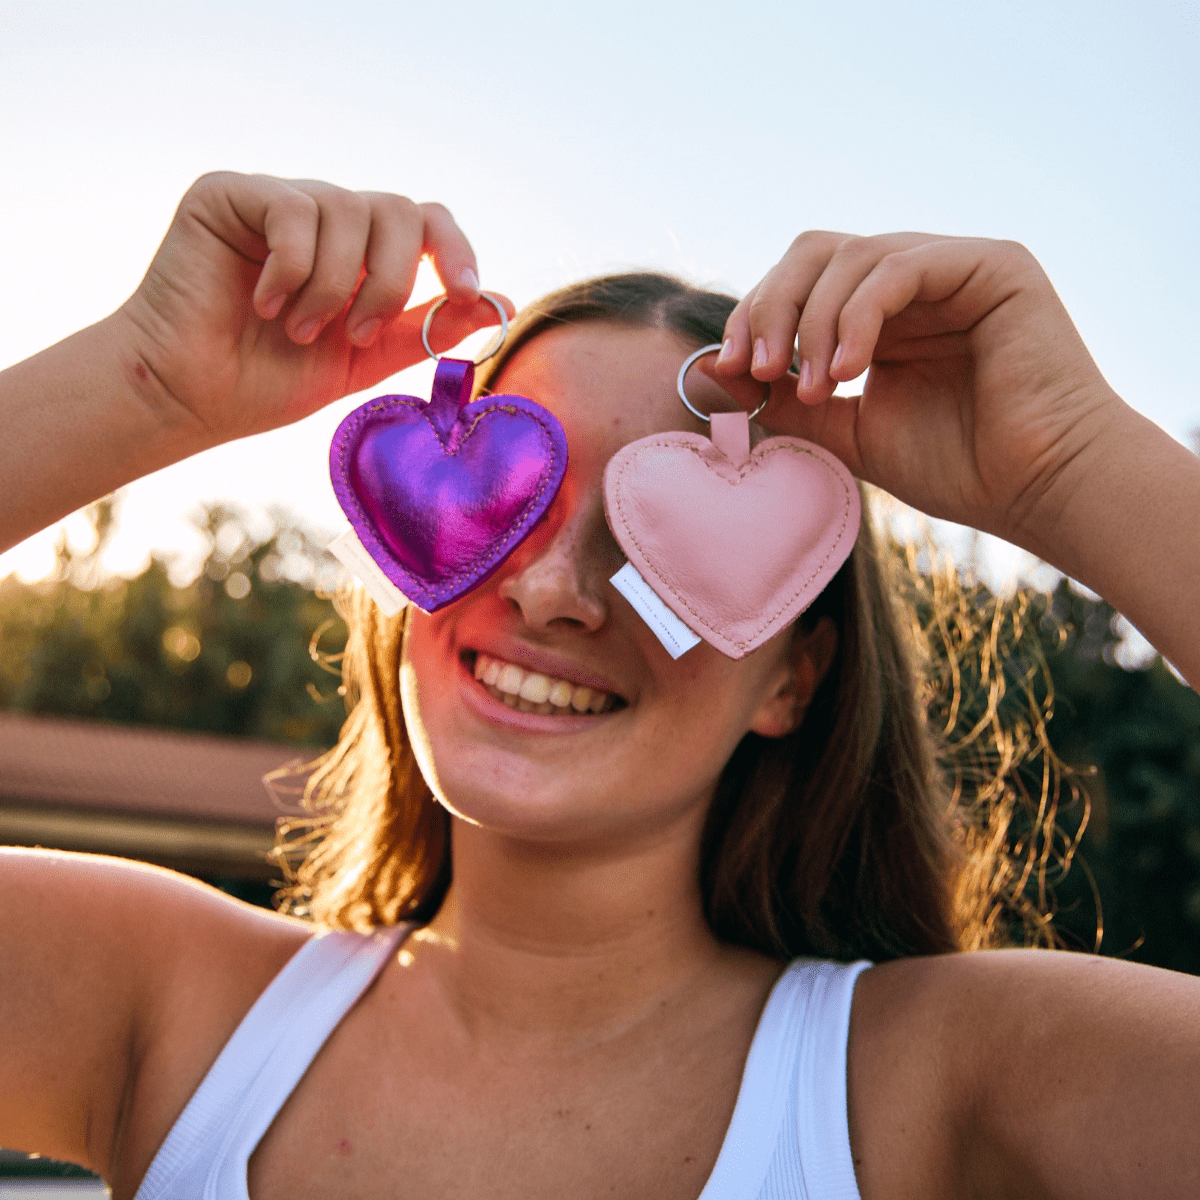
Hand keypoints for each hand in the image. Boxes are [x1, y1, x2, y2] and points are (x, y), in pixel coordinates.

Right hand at [116, 172, 511, 446]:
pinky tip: (263, 304)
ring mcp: (278, 201)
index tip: (470, 291)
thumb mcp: (366, 361)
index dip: (456, 249)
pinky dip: (291, 268)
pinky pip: (293, 210)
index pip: (426, 222)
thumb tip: (500, 304)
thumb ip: (427, 330)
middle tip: (358, 335)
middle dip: (391, 280)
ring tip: (296, 330)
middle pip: (398, 209)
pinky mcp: (229, 193)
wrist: (192, 397)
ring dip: (333, 289)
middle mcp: (325, 219)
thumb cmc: (269, 381)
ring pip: (348, 210)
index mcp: (361, 254)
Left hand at [713, 232, 1122, 547]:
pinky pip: (900, 267)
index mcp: (883, 315)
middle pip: (816, 254)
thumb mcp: (851, 433)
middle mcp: (915, 282)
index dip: (755, 317)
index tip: (729, 369)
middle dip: (771, 306)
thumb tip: (715, 375)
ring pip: (852, 255)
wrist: (1039, 491)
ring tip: (812, 384)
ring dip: (813, 320)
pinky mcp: (992, 264)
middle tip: (756, 366)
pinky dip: (859, 316)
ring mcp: (954, 266)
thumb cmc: (958, 467)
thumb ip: (789, 401)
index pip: (801, 285)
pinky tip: (848, 371)